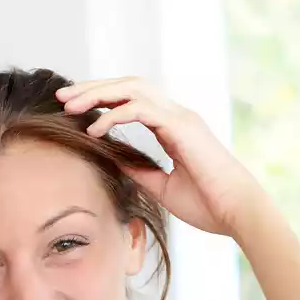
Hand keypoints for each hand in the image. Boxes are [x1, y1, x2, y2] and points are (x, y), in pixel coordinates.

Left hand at [57, 77, 272, 237]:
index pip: (132, 100)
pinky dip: (114, 115)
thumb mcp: (163, 188)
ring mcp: (180, 118)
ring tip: (70, 105)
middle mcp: (177, 116)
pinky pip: (140, 109)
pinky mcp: (181, 127)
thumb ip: (140, 171)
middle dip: (93, 88)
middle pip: (128, 85)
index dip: (103, 100)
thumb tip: (114, 162)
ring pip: (132, 89)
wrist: (237, 213)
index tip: (74, 109)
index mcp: (174, 127)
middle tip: (62, 96)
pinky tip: (94, 129)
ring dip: (98, 94)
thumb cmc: (208, 205)